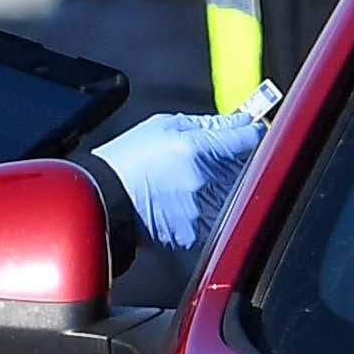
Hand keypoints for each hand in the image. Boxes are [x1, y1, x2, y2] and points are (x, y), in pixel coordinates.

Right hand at [90, 109, 264, 251]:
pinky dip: (210, 209)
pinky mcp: (192, 233)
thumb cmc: (126, 160)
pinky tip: (189, 199)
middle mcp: (201, 180)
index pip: (246, 139)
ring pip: (235, 196)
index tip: (252, 132)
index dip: (252, 133)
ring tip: (197, 179)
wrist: (101, 197)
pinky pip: (217, 219)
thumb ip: (207, 124)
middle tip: (222, 155)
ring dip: (227, 186)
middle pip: (245, 168)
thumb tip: (239, 120)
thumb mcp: (163, 125)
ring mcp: (198, 210)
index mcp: (194, 149)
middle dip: (239, 160)